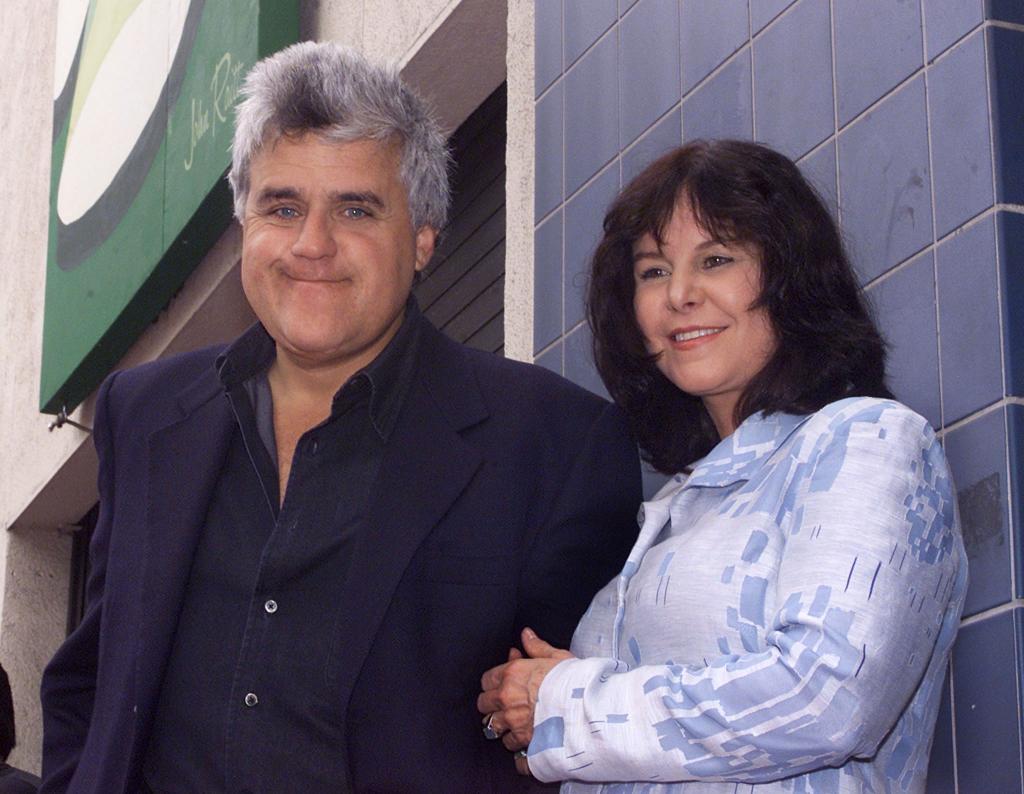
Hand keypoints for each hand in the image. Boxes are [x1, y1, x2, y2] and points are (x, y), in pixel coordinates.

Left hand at [478, 628, 573, 751]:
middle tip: (505, 706)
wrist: (589, 707)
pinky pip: (511, 750)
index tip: (501, 685)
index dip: (493, 683)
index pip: (486, 681)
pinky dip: (517, 749)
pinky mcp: (524, 743)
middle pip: (483, 706)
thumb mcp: (557, 657)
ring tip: (515, 725)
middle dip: (492, 706)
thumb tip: (525, 634)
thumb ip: (537, 647)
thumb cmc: (575, 679)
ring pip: (493, 729)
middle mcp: (507, 699)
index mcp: (512, 675)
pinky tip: (526, 744)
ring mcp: (514, 723)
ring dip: (502, 727)